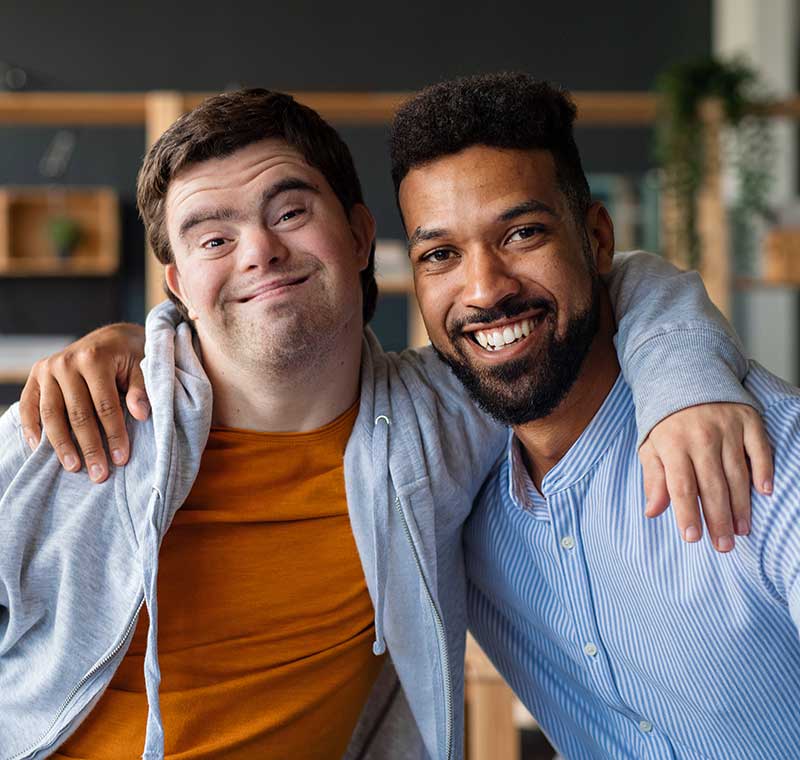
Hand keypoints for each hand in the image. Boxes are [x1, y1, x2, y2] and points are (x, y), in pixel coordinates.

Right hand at [19, 323, 148, 482]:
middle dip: (90, 447)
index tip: (121, 459)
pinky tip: (40, 450)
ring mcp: (47, 369)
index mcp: (94, 358)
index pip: (105, 405)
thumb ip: (142, 389)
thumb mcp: (143, 365)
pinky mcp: (35, 376)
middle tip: (99, 474)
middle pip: (77, 413)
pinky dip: (32, 429)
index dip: (114, 434)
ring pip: (51, 414)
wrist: (111, 337)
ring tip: (74, 468)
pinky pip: (28, 406)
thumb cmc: (131, 355)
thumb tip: (140, 414)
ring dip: (61, 445)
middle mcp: (66, 363)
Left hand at [639, 403, 772, 551]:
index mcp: (672, 444)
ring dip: (740, 505)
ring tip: (741, 530)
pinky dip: (763, 470)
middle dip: (718, 520)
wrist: (684, 376)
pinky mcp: (747, 419)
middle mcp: (700, 437)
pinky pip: (759, 449)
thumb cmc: (666, 421)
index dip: (687, 514)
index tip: (692, 539)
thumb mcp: (650, 446)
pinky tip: (764, 492)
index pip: (681, 487)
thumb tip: (653, 511)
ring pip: (737, 473)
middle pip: (712, 486)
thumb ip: (653, 478)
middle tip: (724, 546)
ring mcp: (726, 427)